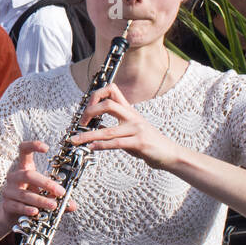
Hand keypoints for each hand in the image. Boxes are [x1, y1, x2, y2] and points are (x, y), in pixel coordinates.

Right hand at [1, 140, 75, 224]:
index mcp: (25, 169)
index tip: (46, 148)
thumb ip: (58, 197)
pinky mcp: (7, 205)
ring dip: (41, 200)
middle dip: (46, 183)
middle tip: (61, 192)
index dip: (33, 146)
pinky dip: (27, 209)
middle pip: (28, 175)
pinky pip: (17, 206)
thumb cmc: (32, 199)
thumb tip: (72, 205)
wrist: (14, 215)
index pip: (24, 151)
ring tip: (54, 206)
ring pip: (25, 194)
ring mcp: (9, 191)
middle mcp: (15, 177)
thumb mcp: (46, 194)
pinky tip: (36, 212)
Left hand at [70, 83, 184, 168]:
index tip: (86, 108)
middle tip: (79, 123)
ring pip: (108, 130)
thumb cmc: (148, 143)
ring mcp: (137, 129)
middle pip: (108, 104)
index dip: (96, 95)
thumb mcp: (130, 131)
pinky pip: (116, 143)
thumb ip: (114, 127)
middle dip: (89, 112)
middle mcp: (132, 117)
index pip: (113, 90)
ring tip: (76, 140)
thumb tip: (96, 127)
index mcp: (129, 111)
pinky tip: (92, 147)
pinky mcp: (140, 143)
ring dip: (88, 136)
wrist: (170, 154)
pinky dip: (101, 145)